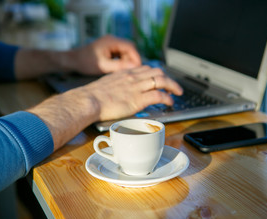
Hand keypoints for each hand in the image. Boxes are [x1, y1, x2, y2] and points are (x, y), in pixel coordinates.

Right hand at [28, 65, 181, 149]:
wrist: (88, 100)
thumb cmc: (92, 96)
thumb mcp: (105, 84)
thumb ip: (116, 86)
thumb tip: (118, 92)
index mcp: (125, 73)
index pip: (146, 68)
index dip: (156, 73)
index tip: (160, 79)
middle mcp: (133, 77)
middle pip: (158, 72)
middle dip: (169, 78)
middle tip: (174, 86)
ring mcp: (136, 87)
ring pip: (162, 81)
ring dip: (173, 86)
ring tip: (178, 93)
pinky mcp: (138, 99)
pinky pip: (159, 95)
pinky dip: (167, 98)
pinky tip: (169, 102)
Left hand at [71, 35, 141, 74]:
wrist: (73, 61)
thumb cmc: (86, 63)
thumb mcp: (103, 66)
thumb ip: (119, 66)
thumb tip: (135, 67)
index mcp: (111, 41)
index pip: (130, 47)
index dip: (136, 57)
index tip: (139, 68)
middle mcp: (112, 40)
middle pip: (129, 49)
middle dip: (132, 60)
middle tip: (134, 72)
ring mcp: (110, 44)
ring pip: (125, 52)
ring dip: (127, 61)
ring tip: (127, 72)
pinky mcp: (108, 49)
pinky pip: (119, 54)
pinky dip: (122, 61)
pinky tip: (120, 70)